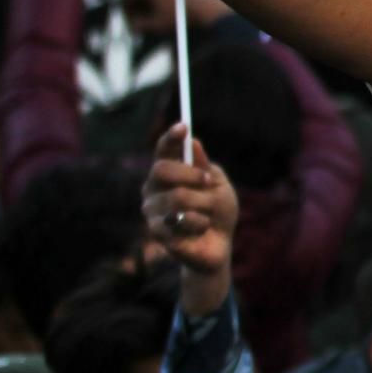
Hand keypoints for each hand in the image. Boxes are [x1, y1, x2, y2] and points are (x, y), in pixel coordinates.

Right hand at [143, 125, 238, 315]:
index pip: (163, 150)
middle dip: (190, 174)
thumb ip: (205, 167)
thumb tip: (193, 143)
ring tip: (208, 215)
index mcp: (169, 173)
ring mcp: (152, 211)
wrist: (219, 245)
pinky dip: (200, 223)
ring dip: (202, 204)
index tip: (183, 127)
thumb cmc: (218, 211)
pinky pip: (181, 221)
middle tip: (207, 182)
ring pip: (177, 197)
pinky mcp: (157, 232)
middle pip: (160, 170)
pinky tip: (201, 228)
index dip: (170, 137)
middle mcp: (154, 189)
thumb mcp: (219, 185)